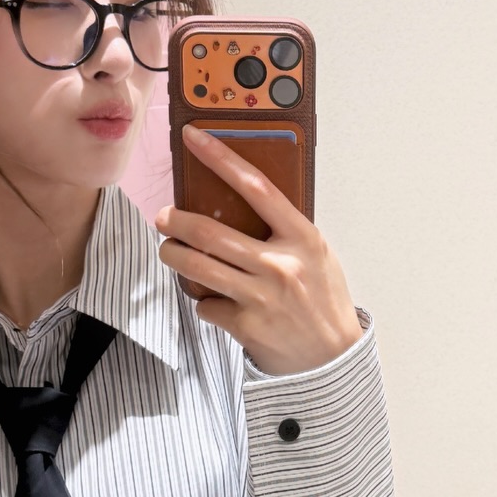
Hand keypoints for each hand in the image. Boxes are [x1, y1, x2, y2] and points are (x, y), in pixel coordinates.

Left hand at [156, 126, 363, 375]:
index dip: (220, 159)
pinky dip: (204, 302)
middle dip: (176, 222)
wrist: (333, 358)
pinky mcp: (246, 325)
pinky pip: (206, 306)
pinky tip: (216, 304)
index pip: (255, 187)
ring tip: (169, 251)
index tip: (194, 138)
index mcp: (302, 238)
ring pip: (197, 267)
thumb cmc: (324, 301)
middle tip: (163, 218)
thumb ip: (285, 232)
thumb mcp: (317, 256)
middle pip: (210, 233)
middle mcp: (281, 264)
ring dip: (173, 256)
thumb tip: (240, 204)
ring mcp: (261, 296)